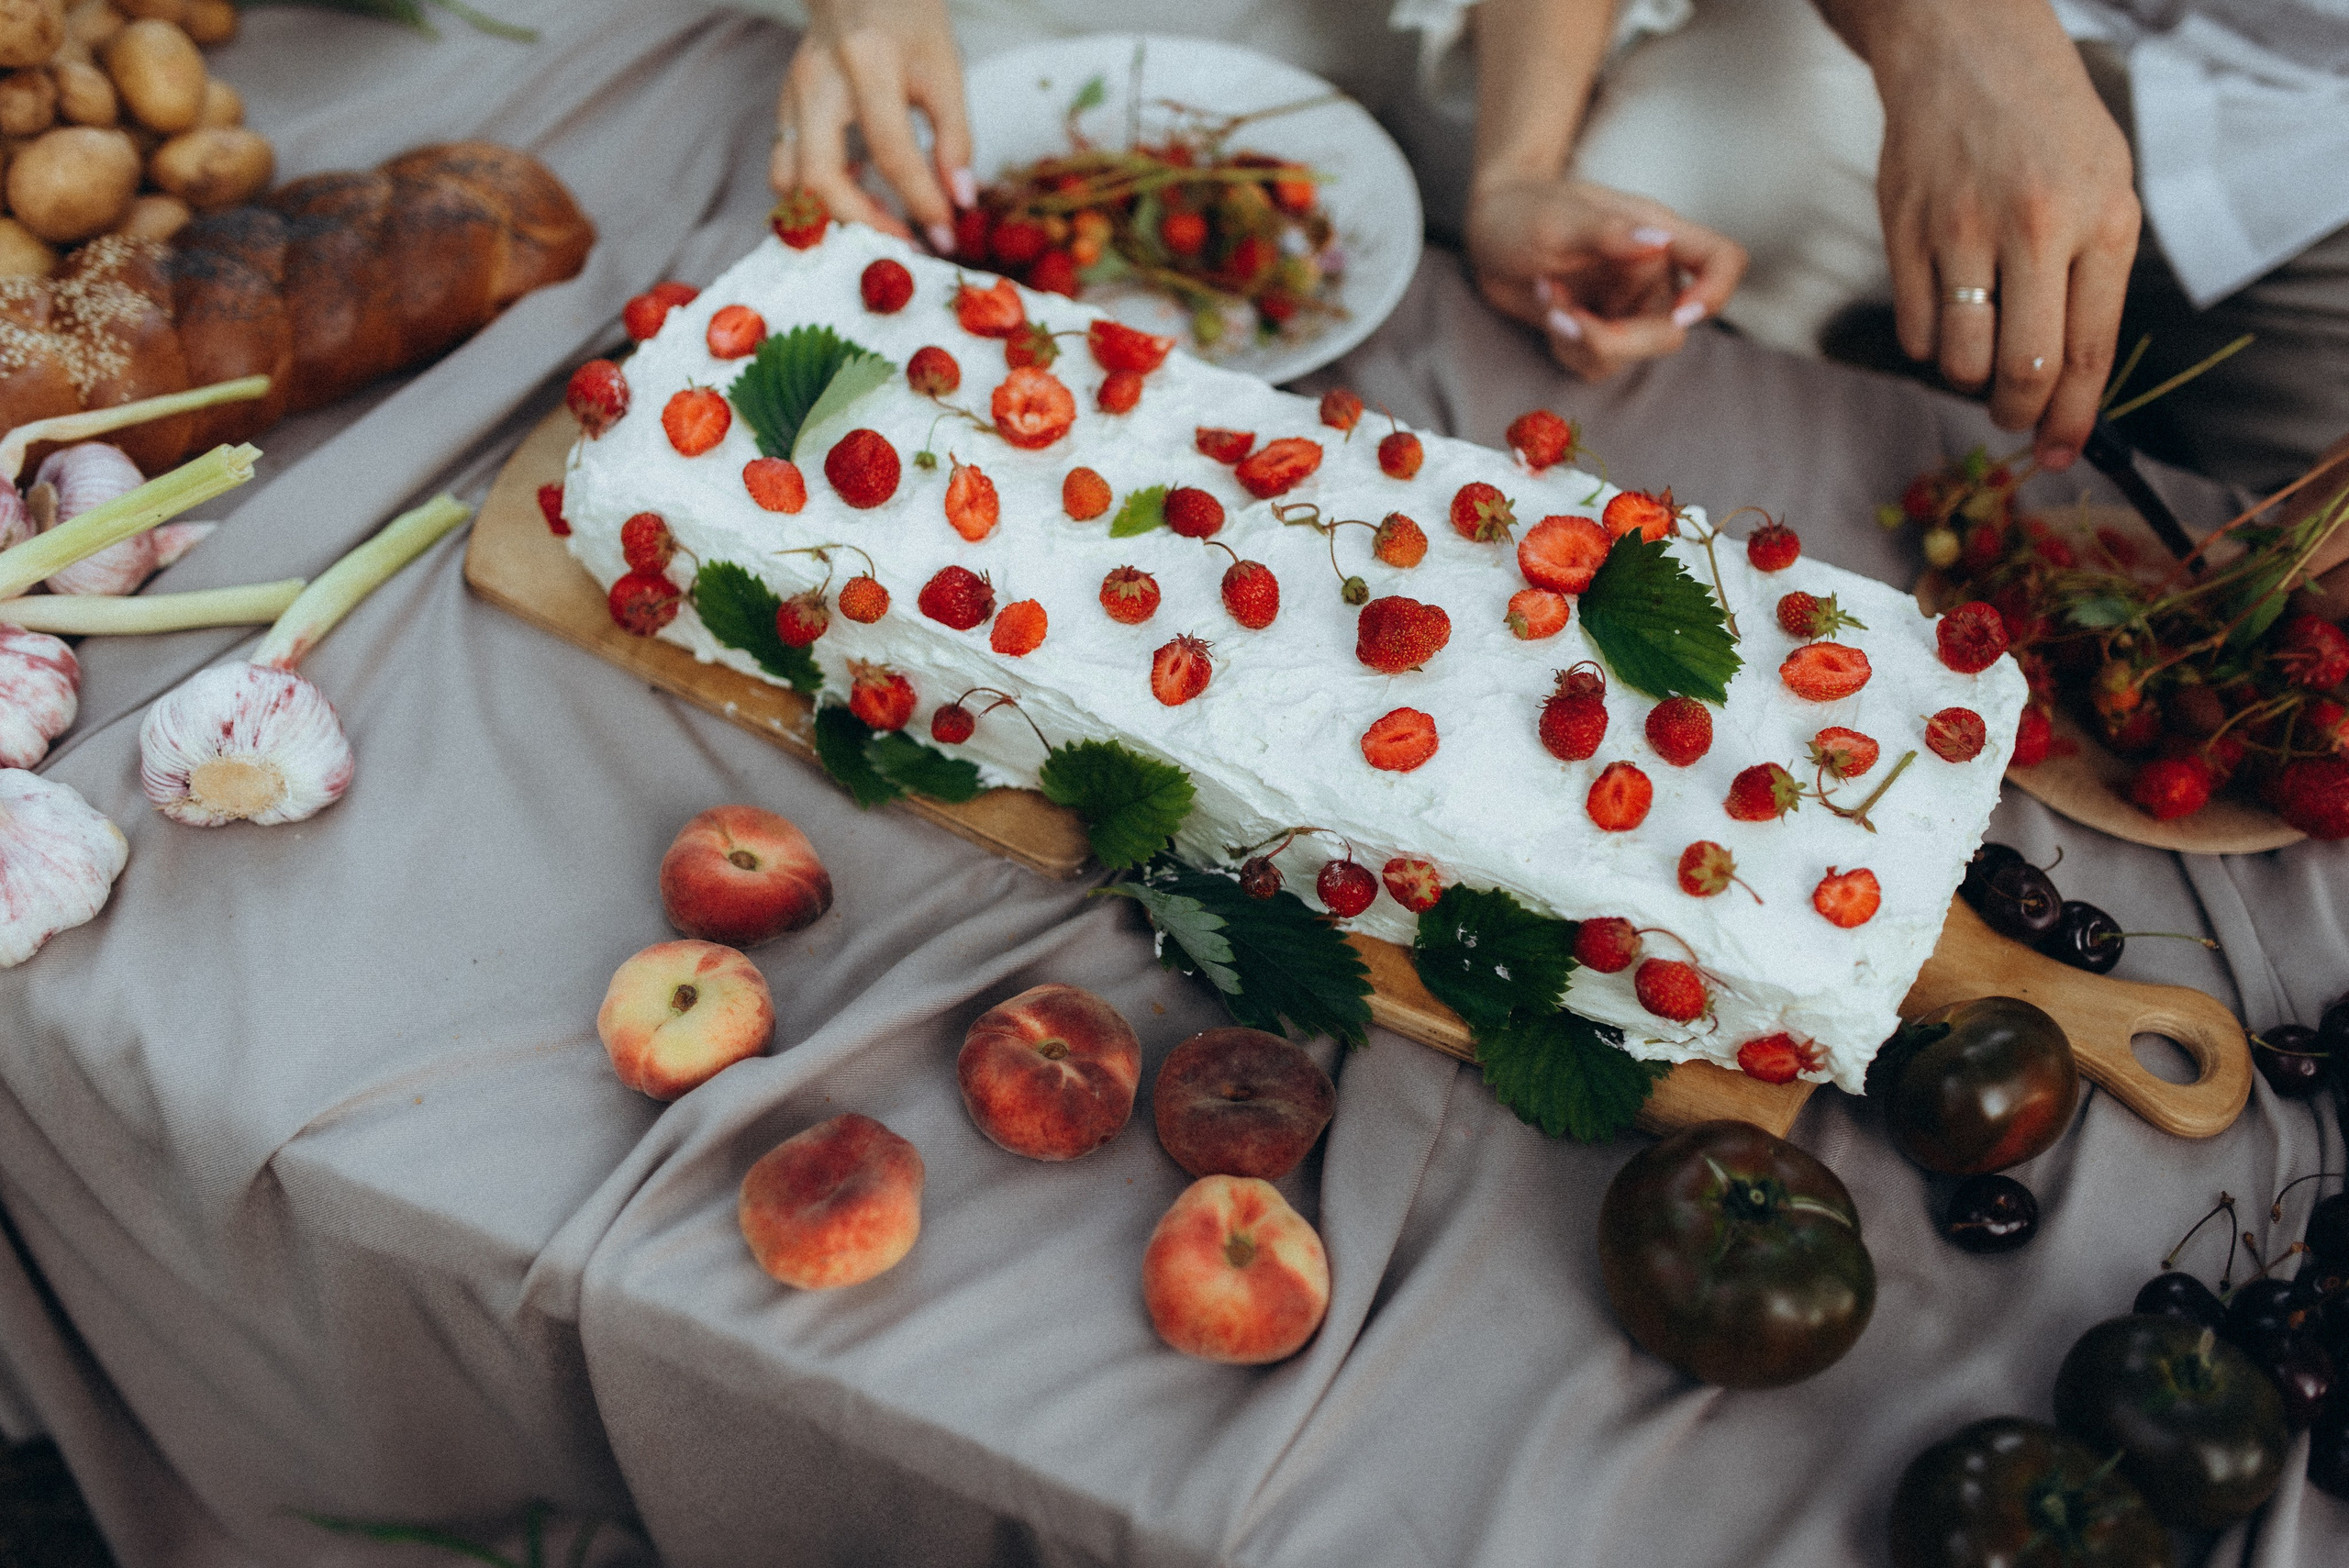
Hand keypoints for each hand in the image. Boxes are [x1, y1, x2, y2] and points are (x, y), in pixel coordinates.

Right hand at [773, 0, 972, 251]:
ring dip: (833, 214)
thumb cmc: (907, 18)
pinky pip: (786, 169)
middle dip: (863, 223)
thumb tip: (961, 202)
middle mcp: (817, 82)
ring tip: (881, 217)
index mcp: (866, 63)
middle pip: (819, 178)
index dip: (920, 200)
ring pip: (790, 182)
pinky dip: (819, 194)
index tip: (945, 234)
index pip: (890, 150)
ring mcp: (790, 96)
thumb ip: (956, 137)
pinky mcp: (783, 108)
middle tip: (905, 239)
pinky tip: (859, 188)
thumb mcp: (945, 68)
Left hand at [1467, 174, 1745, 380]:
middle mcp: (1649, 275)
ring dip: (1579, 340)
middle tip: (1563, 319)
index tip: (1683, 312)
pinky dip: (1566, 344)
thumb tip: (1658, 243)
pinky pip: (1595, 363)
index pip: (1722, 259)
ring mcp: (1624, 307)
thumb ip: (1609, 234)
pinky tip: (1549, 308)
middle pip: (1671, 331)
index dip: (1717, 291)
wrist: (1488, 232)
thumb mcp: (1561, 219)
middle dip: (1616, 340)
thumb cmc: (1527, 211)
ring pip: (1628, 356)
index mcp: (1659, 235)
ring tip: (1548, 297)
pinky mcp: (1596, 332)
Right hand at [1855, 2, 2139, 470]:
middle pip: (2023, 369)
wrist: (1967, 53)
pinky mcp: (1906, 231)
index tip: (2060, 451)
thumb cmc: (2045, 125)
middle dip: (2018, 412)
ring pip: (1959, 359)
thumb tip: (2069, 376)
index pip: (2087, 350)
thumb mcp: (2105, 186)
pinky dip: (1928, 341)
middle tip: (2013, 414)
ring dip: (1969, 378)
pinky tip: (1943, 313)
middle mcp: (2034, 228)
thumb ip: (2095, 275)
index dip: (2072, 417)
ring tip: (1979, 356)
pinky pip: (1913, 328)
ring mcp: (1963, 231)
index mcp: (2099, 220)